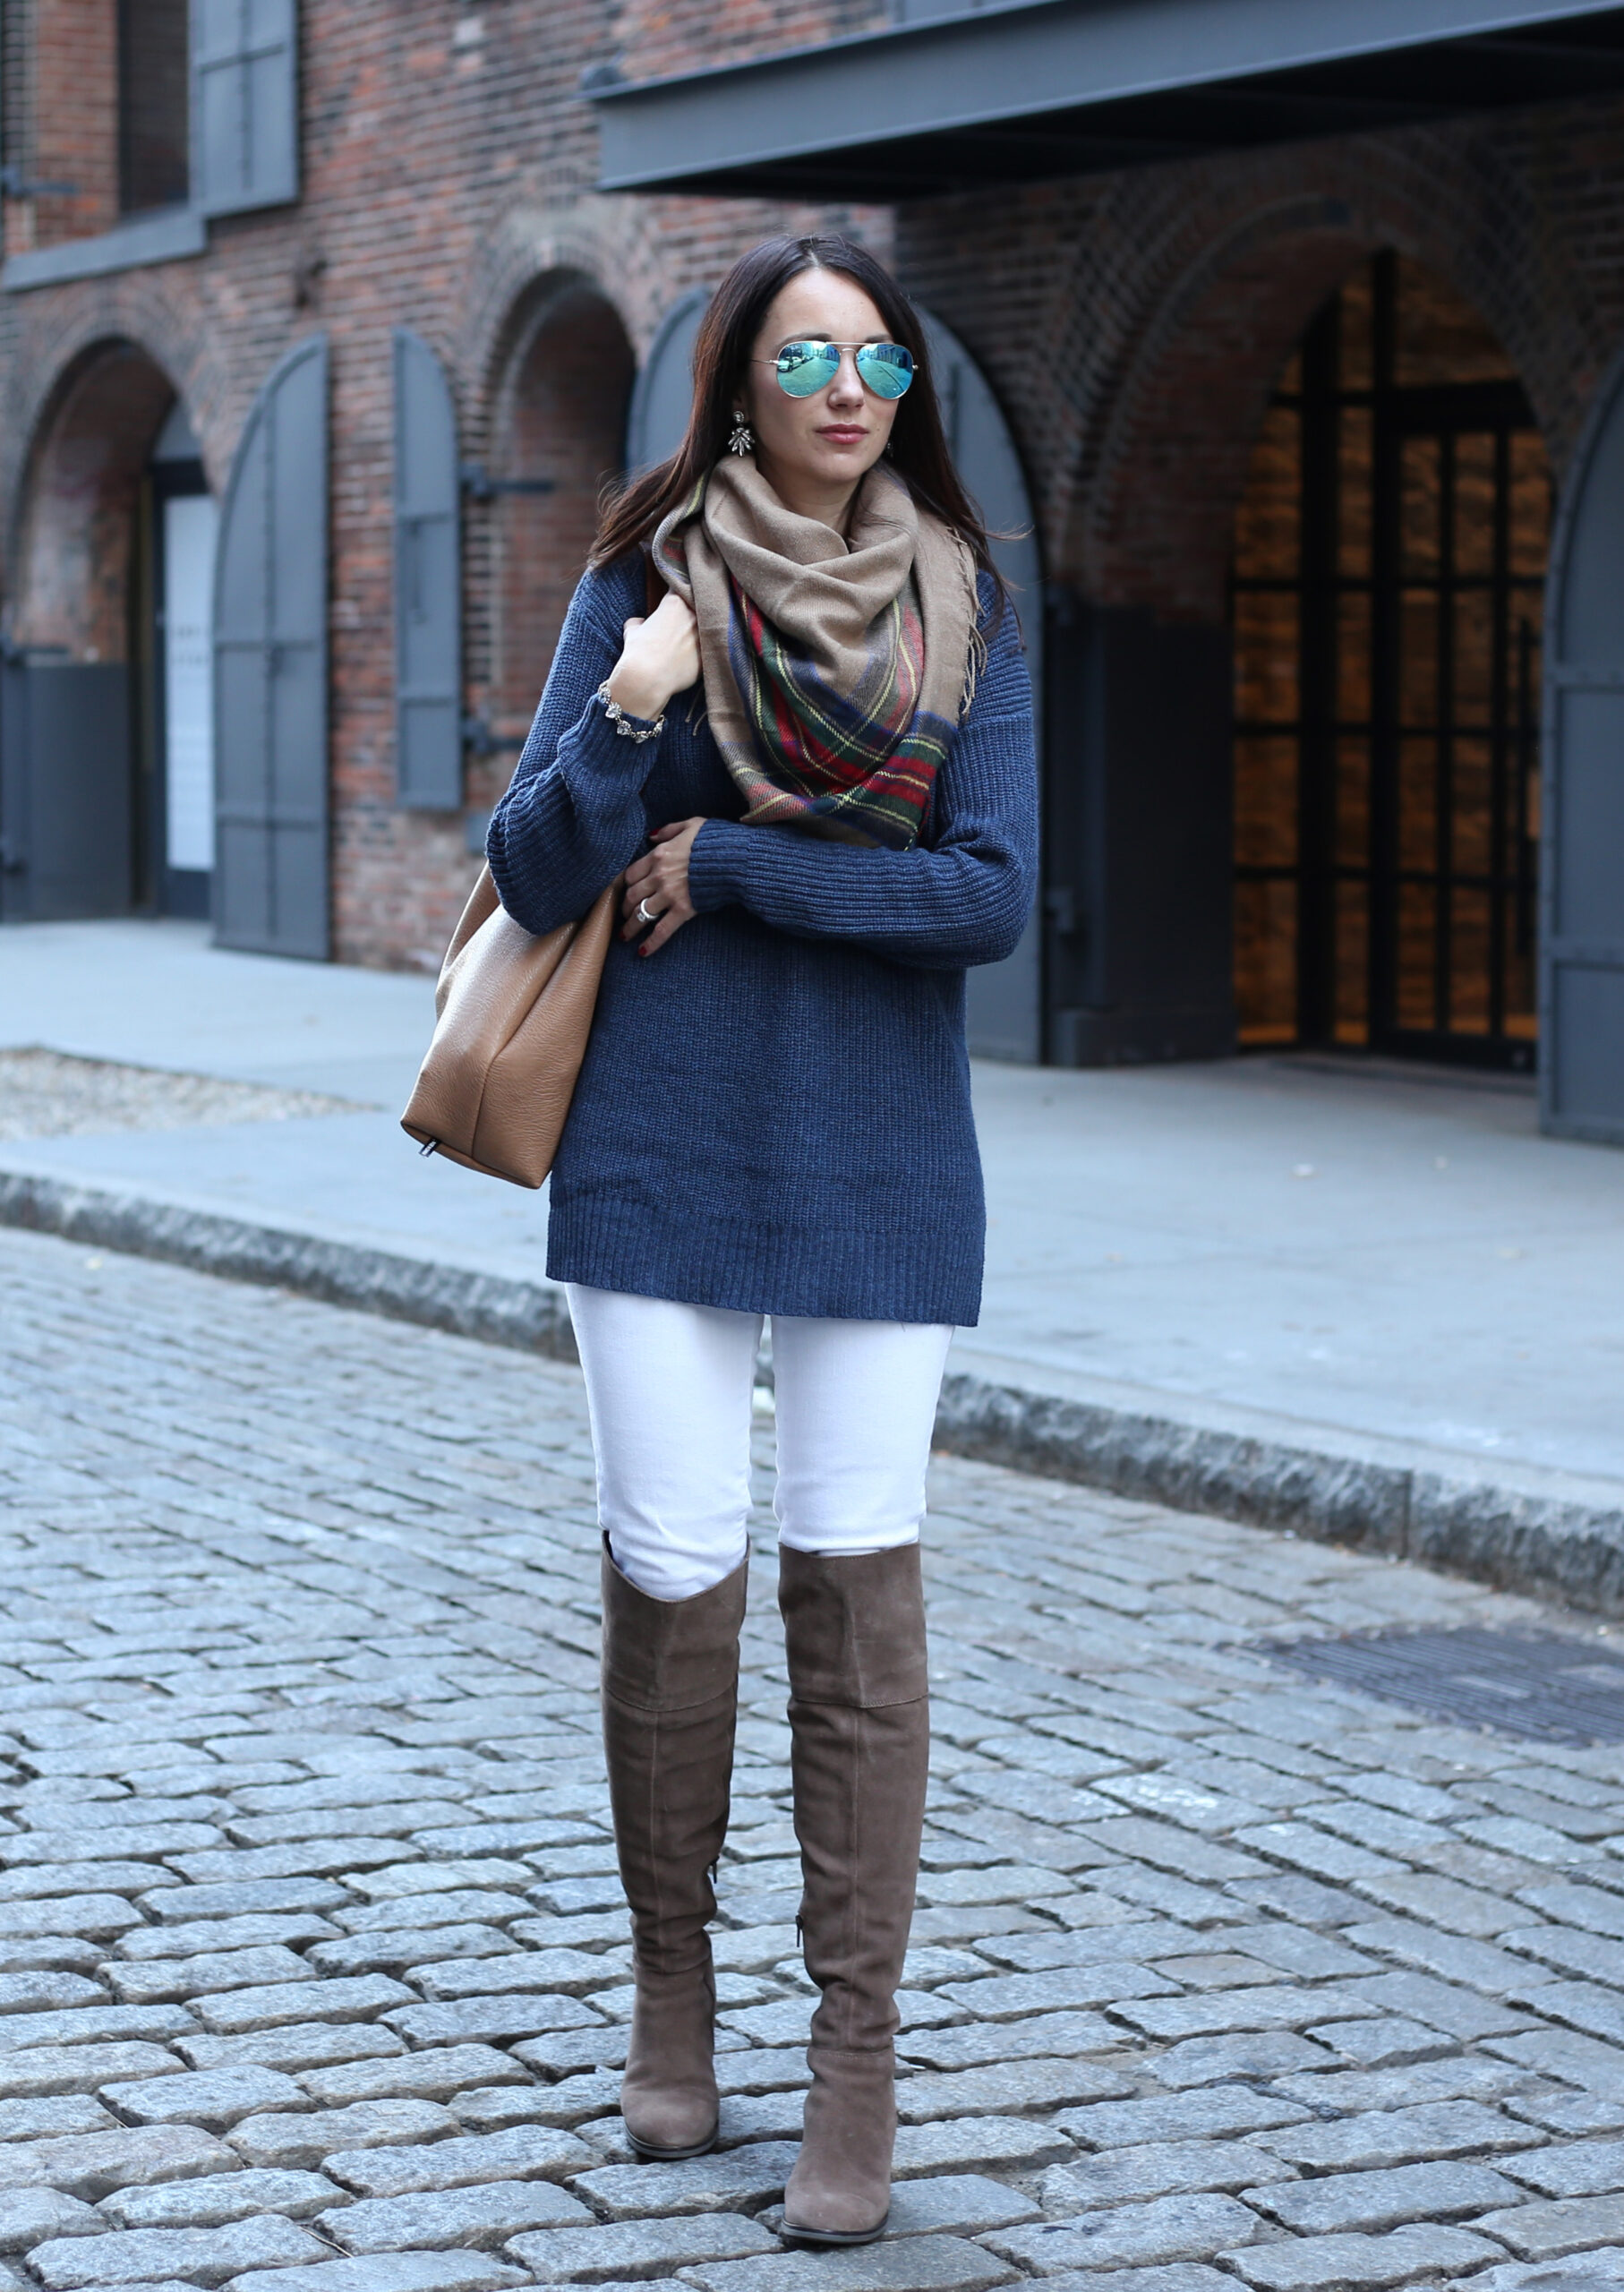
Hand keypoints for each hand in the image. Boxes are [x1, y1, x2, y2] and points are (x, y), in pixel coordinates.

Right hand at [605, 593, 698, 723]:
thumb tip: (639, 623)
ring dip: (701, 631)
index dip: (679, 592)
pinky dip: (703, 651)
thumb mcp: (632, 631)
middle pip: (698, 606)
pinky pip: (710, 648)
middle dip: (692, 612)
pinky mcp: (708, 654)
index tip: (676, 599)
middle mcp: (693, 615)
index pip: (681, 589)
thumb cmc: (637, 653)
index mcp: (675, 602)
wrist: (648, 679)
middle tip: (684, 621)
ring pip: (707, 627)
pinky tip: (694, 658)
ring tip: (689, 641)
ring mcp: (703, 634)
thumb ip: (638, 623)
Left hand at [623, 818, 704, 954]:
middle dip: (625, 908)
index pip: (631, 874)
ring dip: (630, 927)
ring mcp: (669, 894)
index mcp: (658, 855)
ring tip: (625, 936)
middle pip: (632, 895)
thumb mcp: (690, 825)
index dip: (626, 885)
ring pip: (641, 914)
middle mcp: (659, 876)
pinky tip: (642, 952)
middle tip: (624, 915)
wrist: (734, 857)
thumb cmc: (715, 840)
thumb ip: (668, 831)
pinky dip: (651, 942)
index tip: (627, 892)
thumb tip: (651, 836)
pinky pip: (662, 929)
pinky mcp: (683, 910)